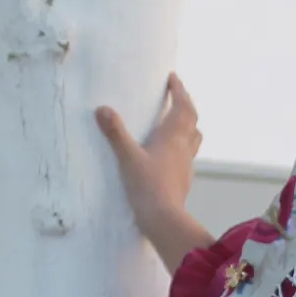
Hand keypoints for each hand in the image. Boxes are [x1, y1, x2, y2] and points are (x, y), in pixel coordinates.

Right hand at [96, 75, 201, 236]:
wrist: (164, 218)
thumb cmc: (146, 185)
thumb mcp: (127, 157)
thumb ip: (115, 132)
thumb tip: (102, 109)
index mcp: (173, 136)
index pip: (182, 106)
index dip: (179, 90)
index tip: (173, 78)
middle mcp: (184, 146)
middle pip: (192, 119)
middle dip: (185, 104)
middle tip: (177, 95)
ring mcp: (187, 163)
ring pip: (194, 137)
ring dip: (189, 124)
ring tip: (179, 121)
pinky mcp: (184, 179)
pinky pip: (188, 154)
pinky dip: (183, 145)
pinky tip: (172, 152)